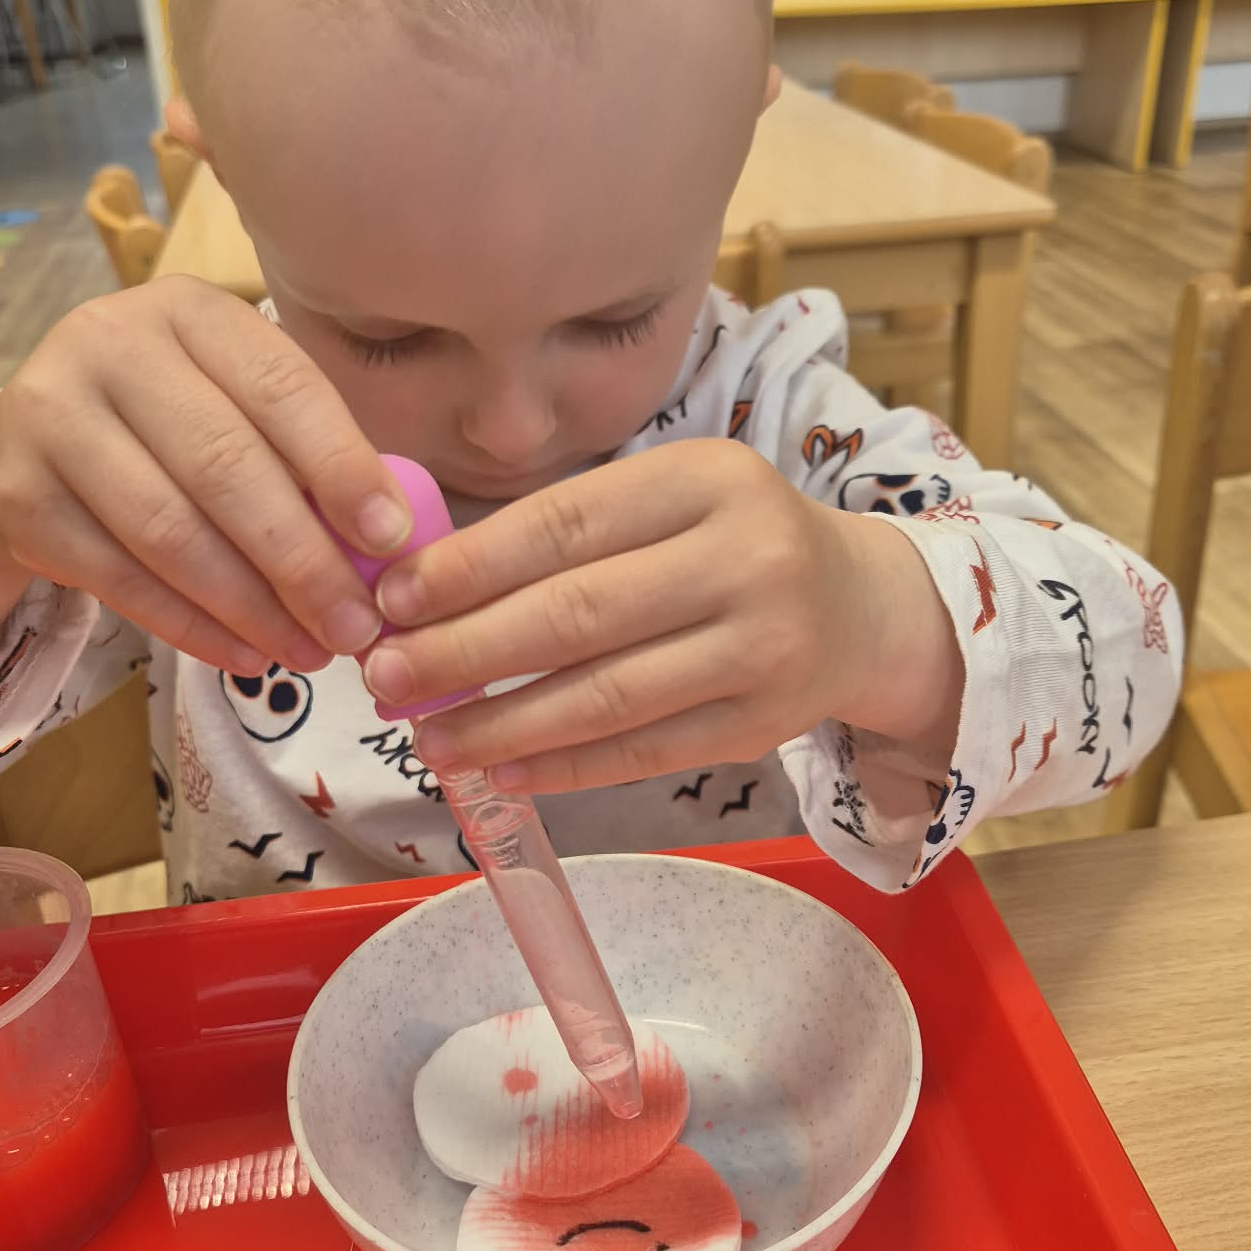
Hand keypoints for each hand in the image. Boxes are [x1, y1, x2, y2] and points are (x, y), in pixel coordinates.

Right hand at [0, 277, 412, 673]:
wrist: (31, 441)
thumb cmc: (176, 423)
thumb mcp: (239, 404)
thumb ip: (306, 455)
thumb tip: (386, 548)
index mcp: (191, 311)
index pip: (281, 387)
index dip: (342, 467)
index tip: (391, 540)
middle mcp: (111, 344)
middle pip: (225, 468)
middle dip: (302, 561)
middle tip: (356, 628)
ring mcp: (52, 416)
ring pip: (170, 531)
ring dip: (252, 607)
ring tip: (310, 653)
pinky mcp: (19, 494)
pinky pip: (120, 578)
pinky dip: (192, 627)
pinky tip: (247, 656)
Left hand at [364, 441, 962, 793]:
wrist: (863, 608)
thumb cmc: (732, 544)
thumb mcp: (671, 500)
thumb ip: (569, 531)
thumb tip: (424, 591)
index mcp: (705, 479)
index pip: (566, 524)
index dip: (469, 567)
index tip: (392, 600)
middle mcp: (744, 558)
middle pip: (578, 614)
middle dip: (465, 652)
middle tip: (386, 677)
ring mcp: (760, 647)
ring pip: (606, 695)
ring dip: (502, 724)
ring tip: (428, 738)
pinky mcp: (762, 725)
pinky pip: (642, 752)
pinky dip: (563, 766)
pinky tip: (501, 770)